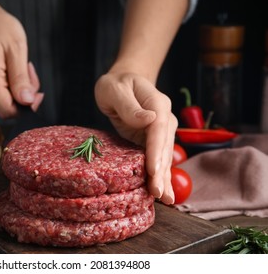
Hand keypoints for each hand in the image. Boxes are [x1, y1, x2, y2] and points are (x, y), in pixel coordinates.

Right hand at [0, 4, 43, 117]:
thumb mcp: (16, 49)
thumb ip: (21, 78)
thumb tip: (27, 102)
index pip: (8, 110)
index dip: (26, 107)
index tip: (37, 93)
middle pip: (9, 106)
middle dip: (25, 95)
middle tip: (29, 71)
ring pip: (6, 101)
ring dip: (20, 88)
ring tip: (21, 66)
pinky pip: (1, 94)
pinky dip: (12, 86)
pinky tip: (12, 69)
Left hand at [94, 72, 176, 203]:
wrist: (124, 82)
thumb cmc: (117, 84)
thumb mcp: (115, 89)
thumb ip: (129, 105)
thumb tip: (148, 119)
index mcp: (157, 103)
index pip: (159, 129)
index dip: (156, 151)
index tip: (153, 171)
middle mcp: (164, 119)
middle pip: (164, 148)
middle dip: (161, 172)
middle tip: (158, 193)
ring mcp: (161, 131)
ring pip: (165, 157)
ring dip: (165, 178)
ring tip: (165, 199)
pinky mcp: (154, 140)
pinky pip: (158, 159)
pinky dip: (162, 175)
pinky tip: (165, 192)